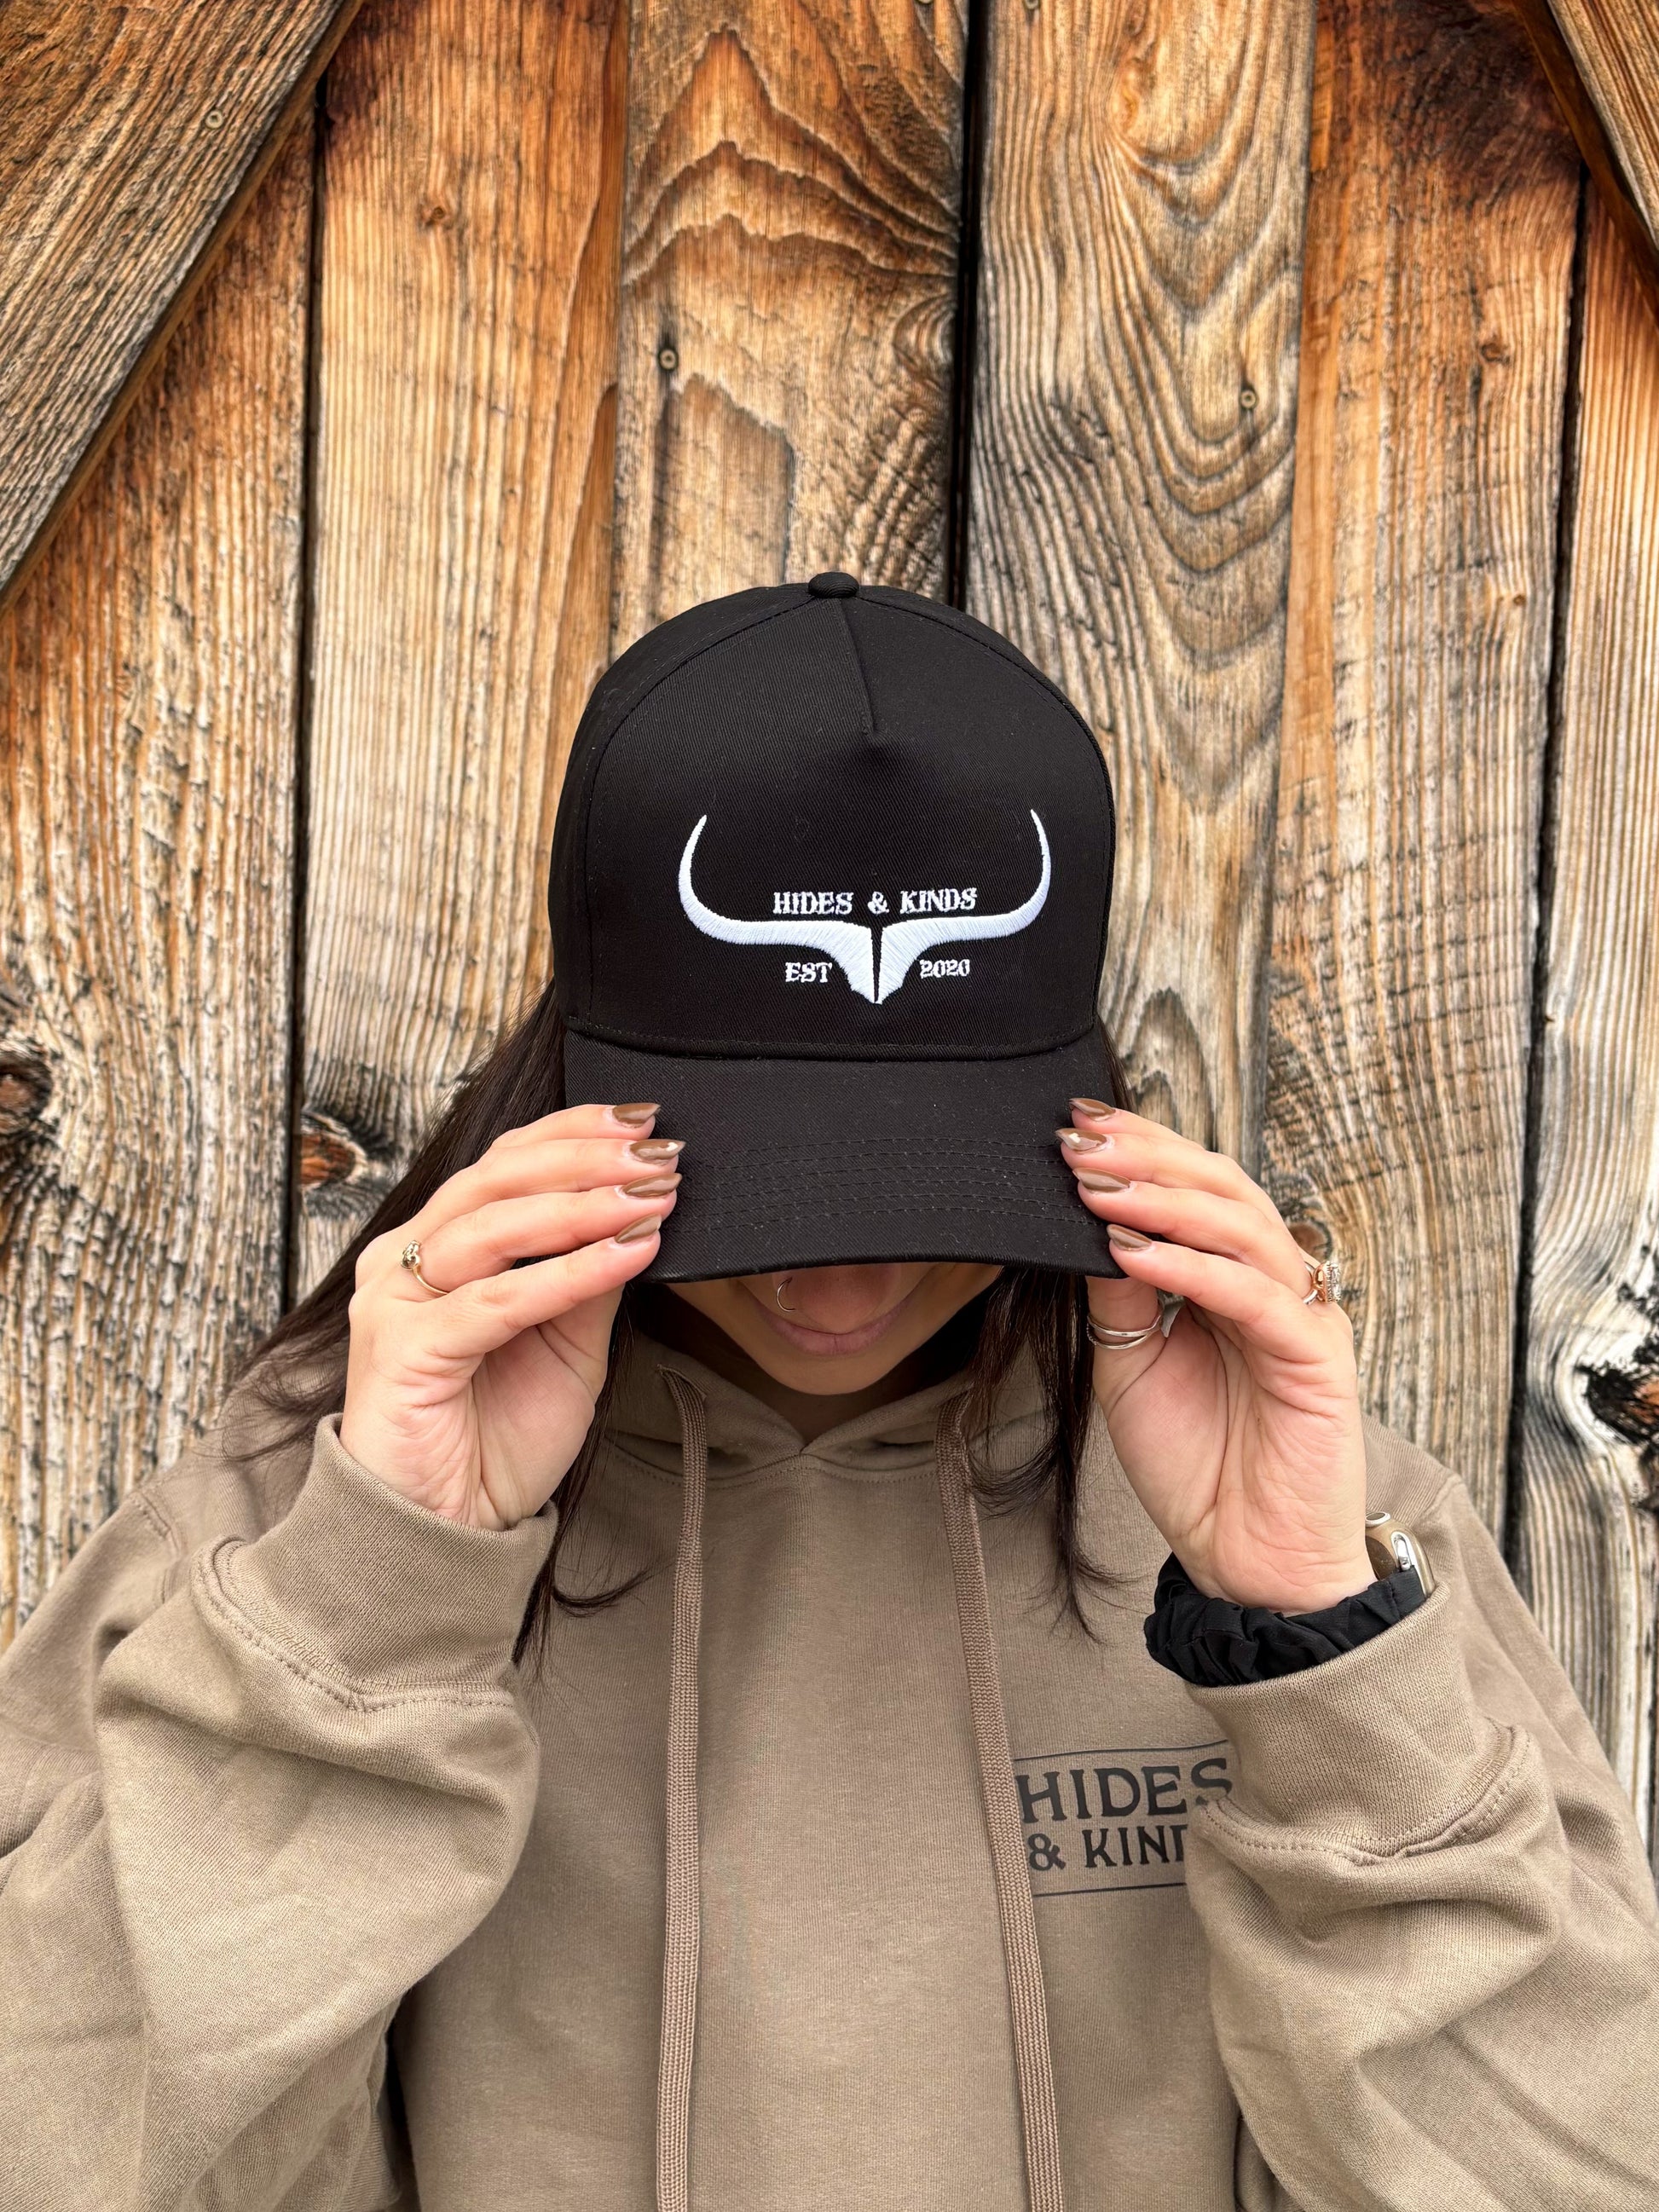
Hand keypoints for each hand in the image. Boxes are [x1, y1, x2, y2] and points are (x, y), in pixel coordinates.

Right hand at [339, 1104, 681, 1528]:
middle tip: (657, 1152)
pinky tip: (627, 1253)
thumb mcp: (567, 1344)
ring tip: (650, 1197)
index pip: (504, 1163)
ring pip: (494, 1228)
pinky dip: (570, 1272)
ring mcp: (397, 1302)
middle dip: (585, 1158)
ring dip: (582, 1206)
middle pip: (496, 1178)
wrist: (447, 1531)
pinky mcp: (403, 1350)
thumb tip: (638, 1210)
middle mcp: (406, 1260)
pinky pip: (499, 1300)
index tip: (645, 1120)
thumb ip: (588, 1278)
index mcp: (438, 1247)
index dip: (574, 1132)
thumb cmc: (496, 1438)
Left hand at [1057, 1101, 1370, 1611]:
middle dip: (1149, 1157)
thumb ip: (1117, 1295)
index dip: (1141, 1149)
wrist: (1244, 1559)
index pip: (1194, 1189)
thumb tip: (1088, 1219)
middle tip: (1082, 1140)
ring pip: (1241, 1228)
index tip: (1076, 1122)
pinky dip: (1192, 1268)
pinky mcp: (1316, 1356)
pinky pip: (1252, 1295)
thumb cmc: (1197, 1466)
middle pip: (1223, 1188)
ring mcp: (1299, 1315)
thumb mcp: (1129, 1365)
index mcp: (1231, 1278)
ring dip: (1164, 1201)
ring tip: (1099, 1189)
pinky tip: (1137, 1254)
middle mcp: (1272, 1284)